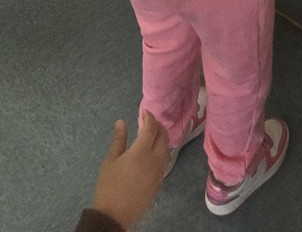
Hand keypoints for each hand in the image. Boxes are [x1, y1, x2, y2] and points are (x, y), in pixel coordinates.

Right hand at [92, 111, 168, 229]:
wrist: (114, 215)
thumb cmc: (109, 186)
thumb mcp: (110, 160)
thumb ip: (118, 139)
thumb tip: (121, 122)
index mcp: (141, 152)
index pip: (151, 128)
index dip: (149, 117)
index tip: (144, 112)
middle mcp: (155, 159)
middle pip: (163, 136)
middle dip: (158, 125)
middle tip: (149, 121)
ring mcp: (159, 172)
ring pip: (167, 148)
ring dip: (162, 137)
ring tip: (152, 134)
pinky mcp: (160, 182)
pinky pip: (165, 161)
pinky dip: (162, 150)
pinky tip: (154, 151)